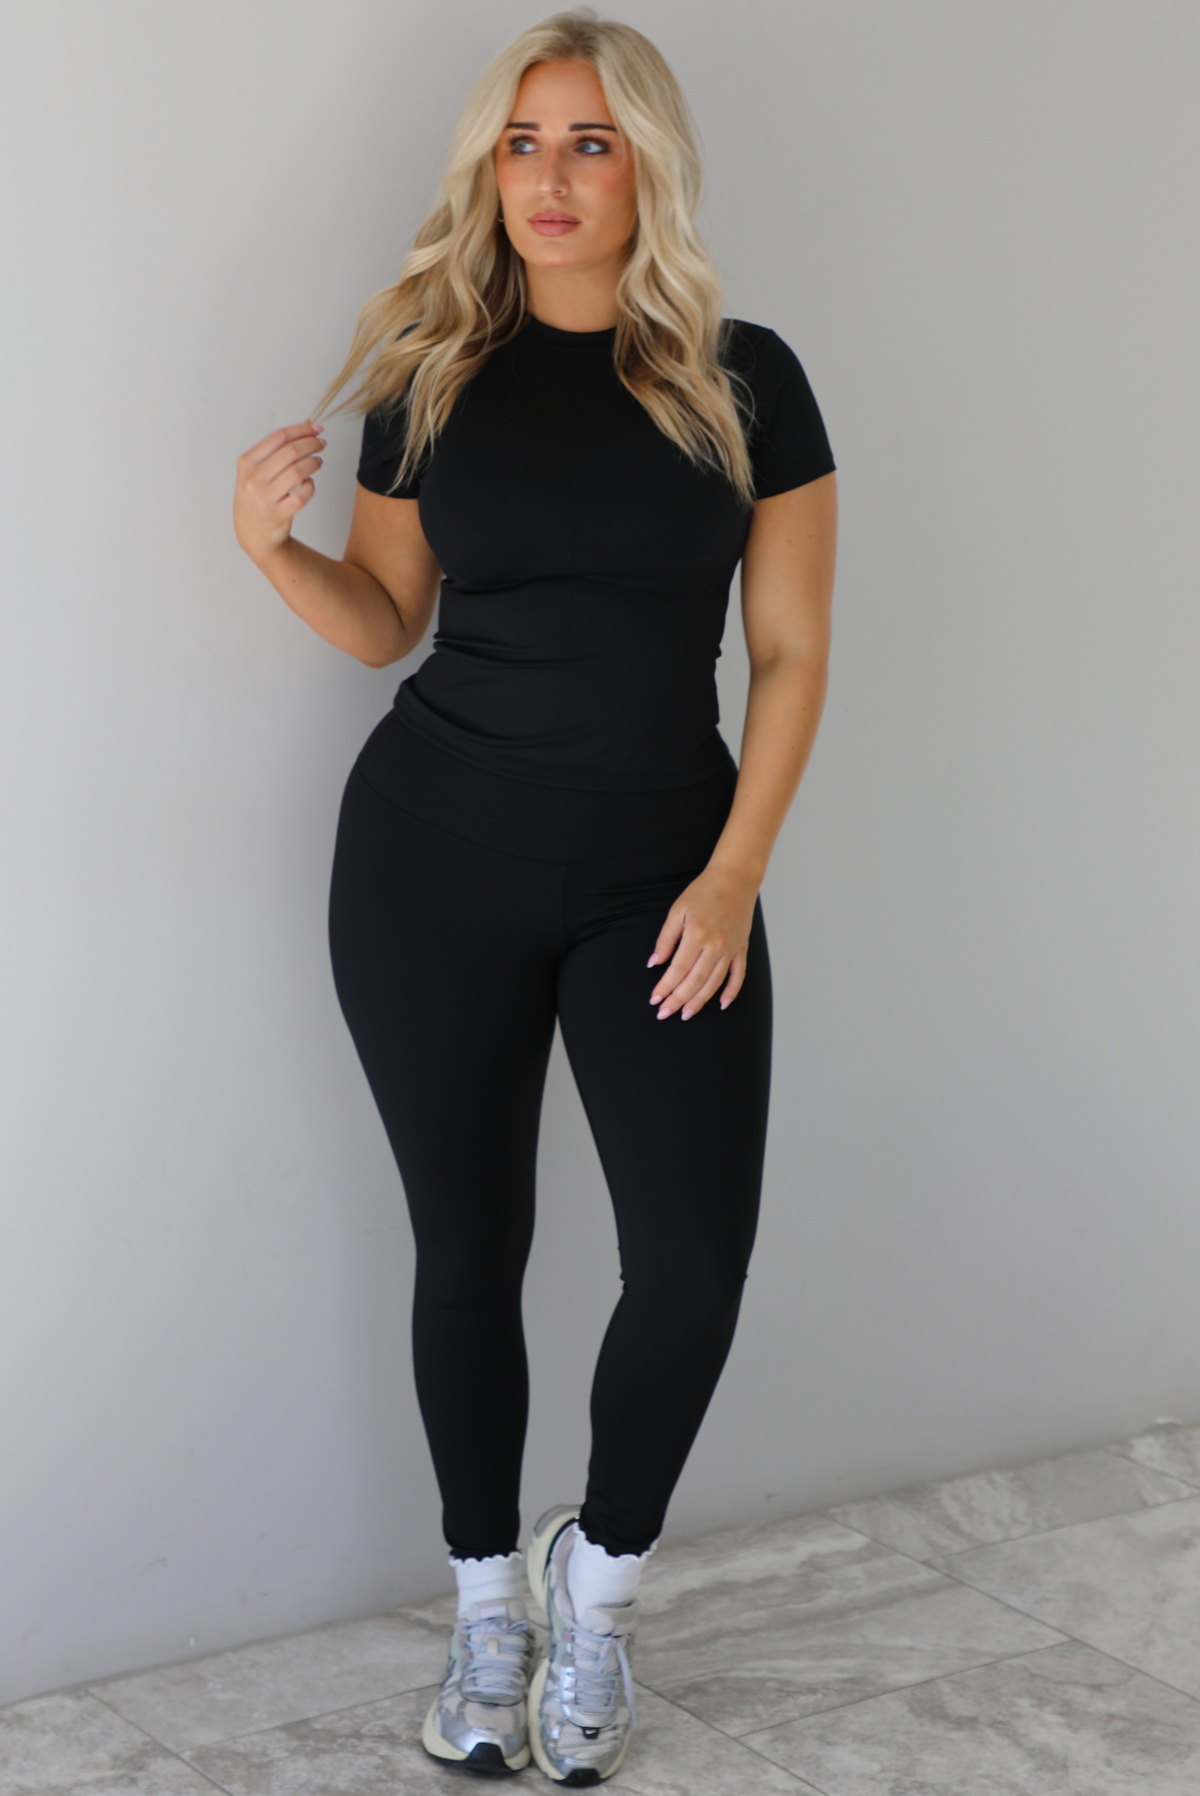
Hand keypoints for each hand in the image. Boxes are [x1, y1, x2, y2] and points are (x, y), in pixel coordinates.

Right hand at [233, 420, 325, 563]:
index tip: (316, 429)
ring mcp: (264, 497)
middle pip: (290, 452)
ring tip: (318, 462)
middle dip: (311, 444)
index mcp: (247, 462)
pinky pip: (302, 495)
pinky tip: (310, 483)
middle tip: (322, 444)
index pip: (278, 437)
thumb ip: (278, 448)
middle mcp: (253, 479)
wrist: (252, 533)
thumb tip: (307, 423)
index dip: (301, 430)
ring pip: (298, 472)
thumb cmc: (257, 497)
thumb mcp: (257, 470)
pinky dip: (310, 487)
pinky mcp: (278, 514)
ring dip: (313, 463)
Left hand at [647, 862, 758, 1020]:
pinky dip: (731, 992)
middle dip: (677, 1000)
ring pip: (714, 983)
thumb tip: (655, 963)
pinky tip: (722, 1005)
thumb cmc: (703, 892)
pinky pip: (738, 975)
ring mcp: (731, 949)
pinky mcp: (741, 949)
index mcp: (697, 935)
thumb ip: (666, 939)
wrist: (735, 879)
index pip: (677, 969)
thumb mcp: (678, 910)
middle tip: (664, 1013)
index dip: (665, 987)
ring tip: (685, 1014)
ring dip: (699, 1001)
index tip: (655, 1000)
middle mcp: (716, 945)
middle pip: (694, 981)